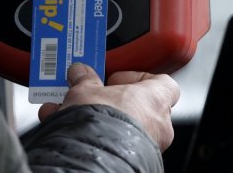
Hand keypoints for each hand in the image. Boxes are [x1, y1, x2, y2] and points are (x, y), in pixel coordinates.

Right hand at [38, 62, 179, 149]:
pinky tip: (70, 130)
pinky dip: (98, 136)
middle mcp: (157, 125)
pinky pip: (118, 143)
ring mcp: (148, 145)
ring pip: (126, 126)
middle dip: (113, 100)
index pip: (162, 82)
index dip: (138, 77)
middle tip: (93, 95)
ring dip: (102, 118)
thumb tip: (81, 72)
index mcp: (155, 100)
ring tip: (72, 113)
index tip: (116, 77)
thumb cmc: (101, 123)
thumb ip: (85, 79)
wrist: (92, 159)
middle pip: (139, 105)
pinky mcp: (134, 160)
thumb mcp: (85, 90)